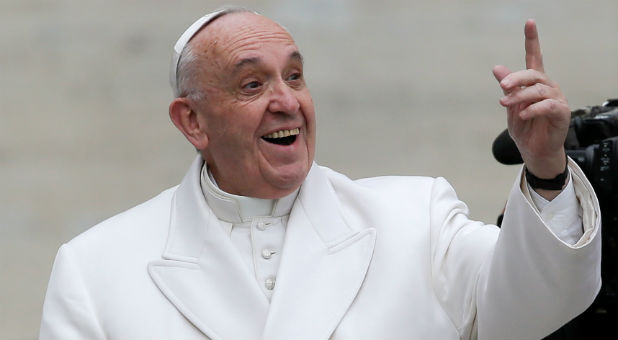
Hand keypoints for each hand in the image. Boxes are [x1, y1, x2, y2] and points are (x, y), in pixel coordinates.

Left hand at [492, 19, 569, 182]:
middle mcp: (547, 87)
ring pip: (538, 90)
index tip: (529, 23)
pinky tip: (522, 115)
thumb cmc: (525, 128)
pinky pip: (547, 105)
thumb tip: (497, 67)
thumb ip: (507, 87)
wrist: (534, 151)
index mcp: (534, 83)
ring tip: (506, 104)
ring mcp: (556, 99)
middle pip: (533, 74)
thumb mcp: (511, 106)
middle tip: (502, 87)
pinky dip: (532, 109)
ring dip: (519, 96)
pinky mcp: (561, 113)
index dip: (532, 40)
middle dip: (516, 79)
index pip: (534, 57)